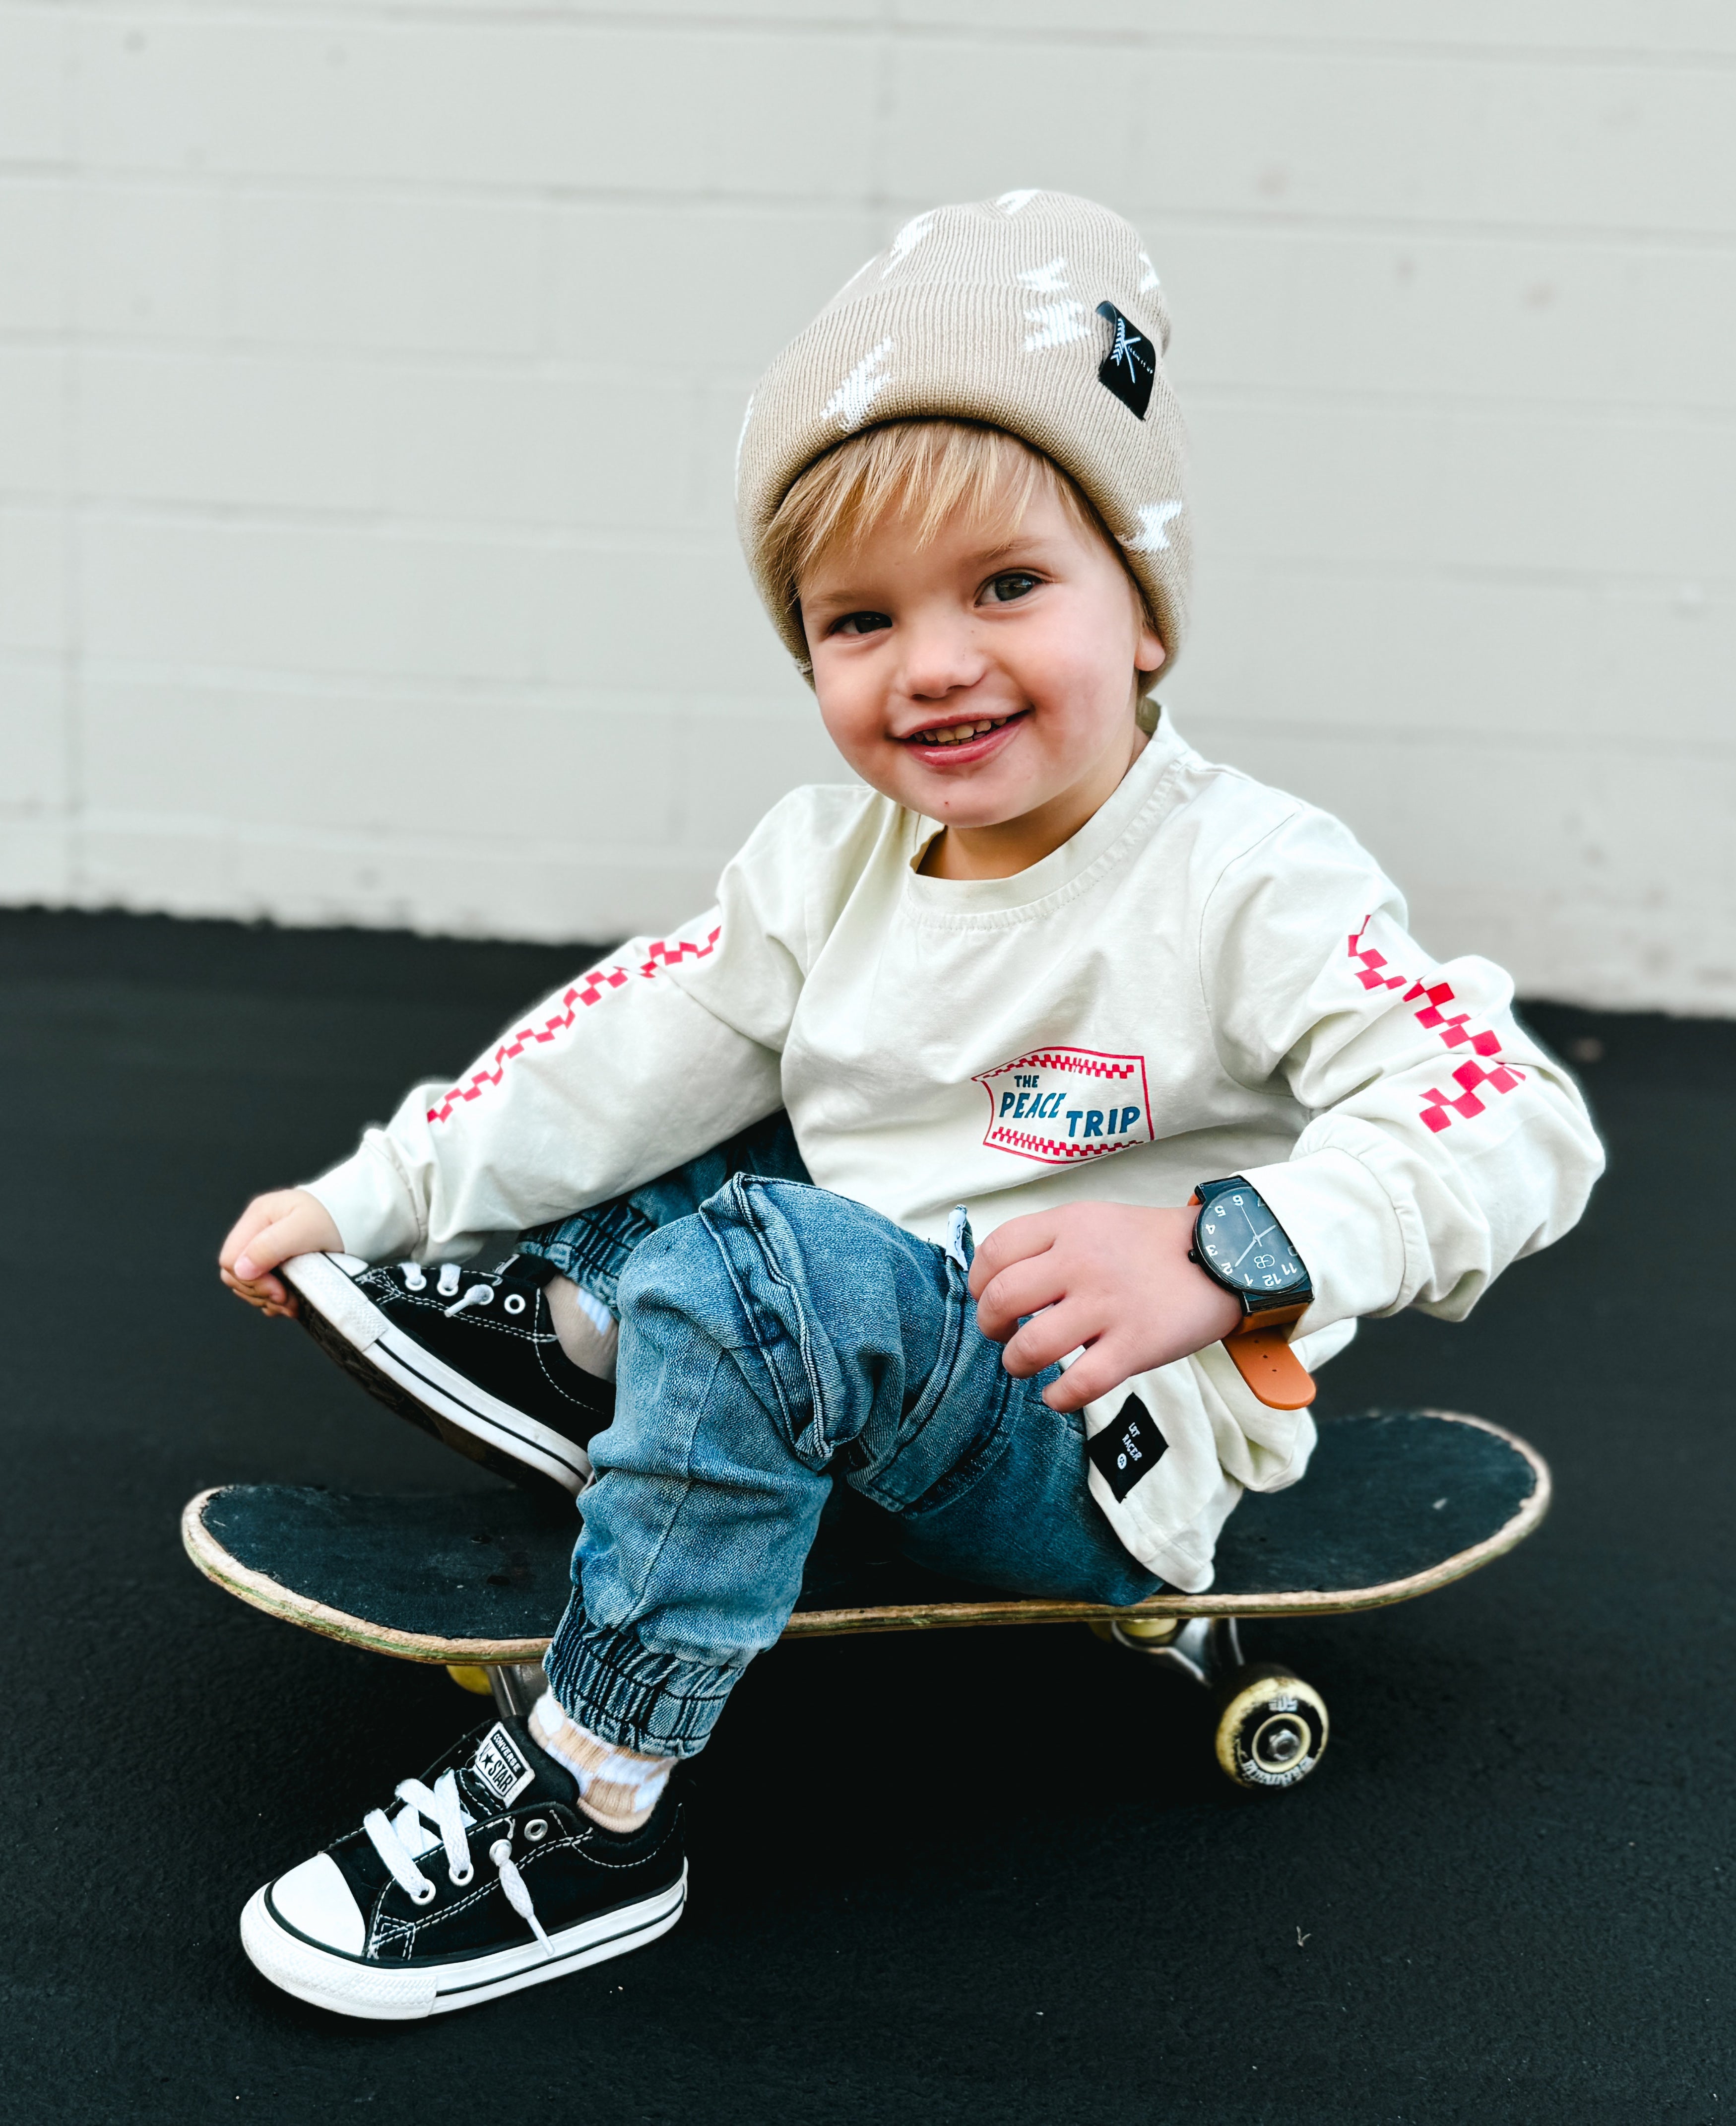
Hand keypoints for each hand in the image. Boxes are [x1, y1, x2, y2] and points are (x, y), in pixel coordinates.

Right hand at [219, 1189, 342, 1318]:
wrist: (363, 1217)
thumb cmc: (337, 1217)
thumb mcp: (303, 1229)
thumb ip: (269, 1247)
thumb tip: (240, 1269)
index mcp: (258, 1217)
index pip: (231, 1259)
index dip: (249, 1280)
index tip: (278, 1290)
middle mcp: (258, 1232)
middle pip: (236, 1275)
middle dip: (259, 1292)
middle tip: (286, 1300)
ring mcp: (269, 1249)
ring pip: (250, 1285)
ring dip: (268, 1300)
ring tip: (292, 1303)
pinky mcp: (282, 1264)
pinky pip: (265, 1289)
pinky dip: (276, 1300)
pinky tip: (293, 1302)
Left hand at [968, 1202, 1242, 1412]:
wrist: (1225, 1256)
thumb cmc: (1151, 1245)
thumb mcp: (1095, 1220)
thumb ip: (1050, 1243)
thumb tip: (1001, 1283)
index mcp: (1069, 1225)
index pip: (994, 1251)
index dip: (978, 1281)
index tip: (987, 1298)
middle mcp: (1082, 1262)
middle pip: (1001, 1300)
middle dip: (989, 1327)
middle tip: (1003, 1335)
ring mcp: (1109, 1305)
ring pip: (1032, 1347)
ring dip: (1017, 1364)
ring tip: (1026, 1365)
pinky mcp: (1135, 1346)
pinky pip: (1078, 1384)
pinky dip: (1057, 1398)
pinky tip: (1057, 1395)